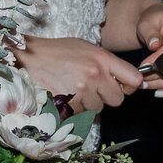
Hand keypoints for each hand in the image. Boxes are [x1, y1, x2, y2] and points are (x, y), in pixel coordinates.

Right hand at [17, 36, 143, 114]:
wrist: (28, 58)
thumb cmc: (57, 52)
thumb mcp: (86, 48)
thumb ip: (106, 63)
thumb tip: (121, 79)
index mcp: (102, 58)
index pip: (134, 79)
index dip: (129, 85)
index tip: (121, 85)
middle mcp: (95, 75)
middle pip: (118, 99)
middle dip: (107, 97)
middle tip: (92, 88)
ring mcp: (82, 91)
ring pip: (98, 109)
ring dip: (89, 103)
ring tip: (73, 88)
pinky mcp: (69, 105)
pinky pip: (81, 114)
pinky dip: (75, 109)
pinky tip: (65, 95)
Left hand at [136, 1, 162, 97]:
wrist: (158, 22)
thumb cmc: (152, 21)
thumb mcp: (147, 23)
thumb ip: (151, 33)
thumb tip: (155, 45)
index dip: (161, 58)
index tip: (145, 66)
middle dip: (160, 75)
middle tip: (142, 79)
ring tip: (145, 85)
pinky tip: (157, 92)